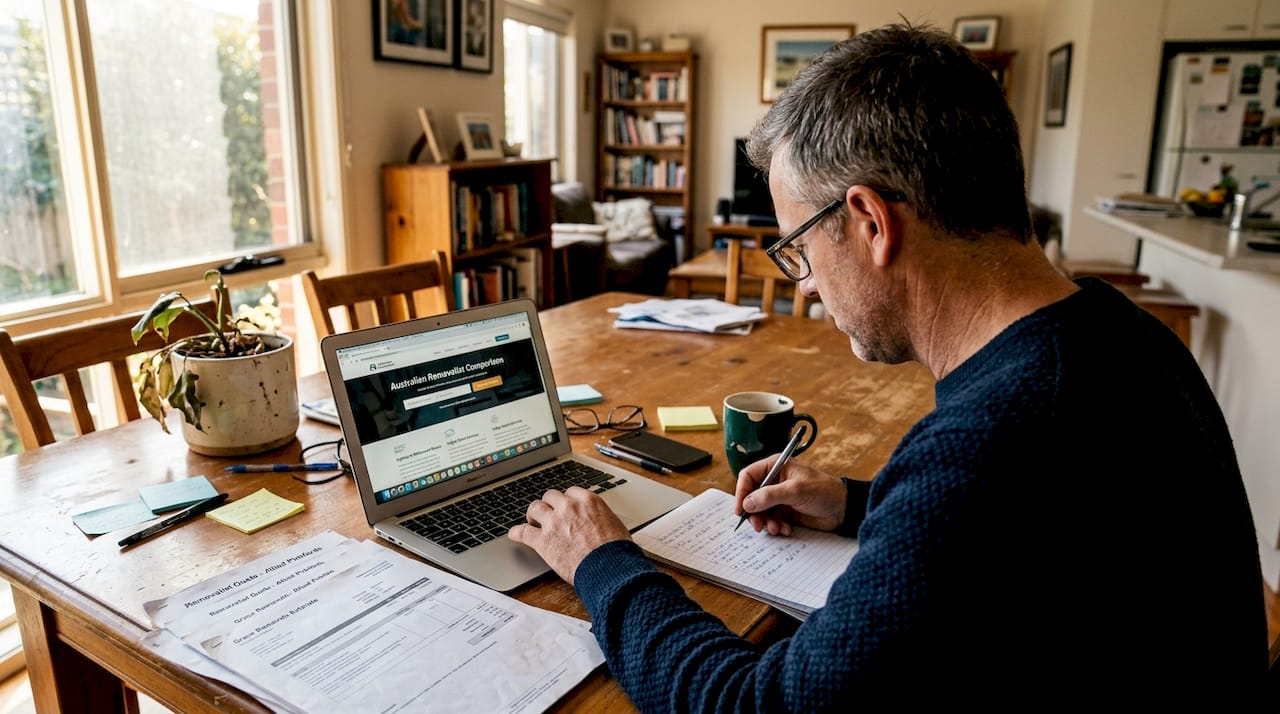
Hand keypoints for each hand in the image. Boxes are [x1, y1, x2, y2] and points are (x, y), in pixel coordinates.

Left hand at [508, 486, 630, 584]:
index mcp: (588, 501)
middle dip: (549, 504)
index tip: (564, 506)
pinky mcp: (542, 541)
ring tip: (532, 521)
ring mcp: (554, 523)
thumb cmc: (616, 551)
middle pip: (550, 496)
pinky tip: (514, 534)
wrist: (610, 568)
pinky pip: (522, 532)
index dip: (566, 501)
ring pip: (534, 508)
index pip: (570, 492)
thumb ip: (599, 517)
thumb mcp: (614, 524)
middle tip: (548, 513)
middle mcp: (568, 507)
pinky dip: (516, 532)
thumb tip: (598, 522)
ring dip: (533, 514)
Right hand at [734, 458, 846, 535]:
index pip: (748, 476)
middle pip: (752, 496)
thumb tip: (747, 503)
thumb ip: (770, 496)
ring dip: (766, 522)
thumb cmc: (824, 491)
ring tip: (777, 529)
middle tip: (759, 526)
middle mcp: (775, 481)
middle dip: (754, 513)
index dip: (742, 492)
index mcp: (776, 466)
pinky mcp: (786, 511)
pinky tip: (787, 529)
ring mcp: (780, 497)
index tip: (741, 509)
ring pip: (761, 511)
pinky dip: (776, 526)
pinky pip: (772, 520)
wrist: (844, 509)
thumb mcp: (795, 490)